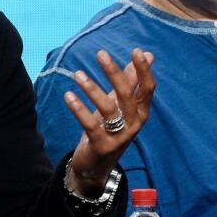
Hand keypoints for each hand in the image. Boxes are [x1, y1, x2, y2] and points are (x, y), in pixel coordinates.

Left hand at [63, 48, 155, 197]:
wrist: (98, 165)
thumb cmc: (111, 128)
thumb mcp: (122, 104)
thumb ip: (133, 81)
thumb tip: (147, 54)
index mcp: (141, 112)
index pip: (147, 89)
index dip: (143, 70)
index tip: (136, 51)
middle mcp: (134, 124)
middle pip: (126, 94)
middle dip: (114, 73)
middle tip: (101, 54)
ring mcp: (118, 136)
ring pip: (107, 108)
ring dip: (92, 89)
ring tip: (77, 74)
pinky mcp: (102, 145)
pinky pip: (90, 124)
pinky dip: (78, 109)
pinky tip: (69, 96)